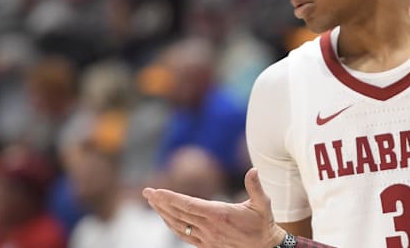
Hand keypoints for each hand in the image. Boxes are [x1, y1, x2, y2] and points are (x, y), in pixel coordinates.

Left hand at [143, 168, 285, 247]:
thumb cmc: (263, 223)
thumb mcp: (263, 203)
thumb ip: (255, 186)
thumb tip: (254, 170)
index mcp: (220, 214)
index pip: (189, 205)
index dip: (171, 198)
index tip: (156, 191)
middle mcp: (210, 227)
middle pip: (179, 214)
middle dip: (161, 202)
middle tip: (147, 192)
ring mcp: (207, 238)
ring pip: (178, 225)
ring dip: (163, 213)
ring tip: (153, 202)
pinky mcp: (206, 245)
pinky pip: (184, 235)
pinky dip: (172, 225)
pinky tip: (166, 218)